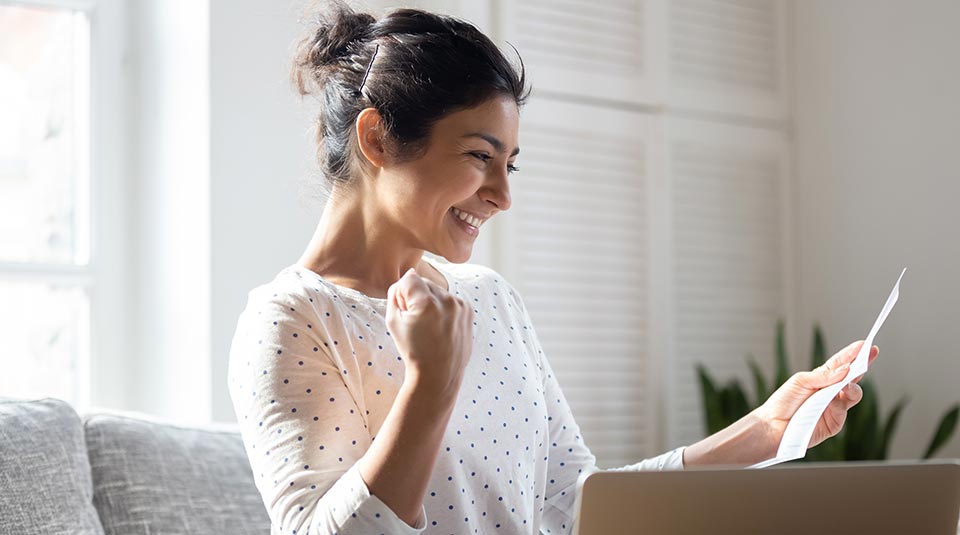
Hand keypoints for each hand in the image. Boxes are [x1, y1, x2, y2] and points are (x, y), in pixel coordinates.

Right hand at [385, 268, 473, 397]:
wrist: (438, 374)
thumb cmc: (412, 350)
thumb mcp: (393, 322)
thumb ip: (395, 294)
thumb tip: (408, 275)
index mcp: (426, 303)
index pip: (409, 278)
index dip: (401, 293)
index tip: (403, 309)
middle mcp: (446, 301)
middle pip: (424, 282)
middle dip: (416, 296)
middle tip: (416, 321)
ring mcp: (460, 306)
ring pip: (438, 291)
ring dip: (430, 301)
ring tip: (429, 326)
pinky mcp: (468, 311)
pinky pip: (450, 300)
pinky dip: (443, 308)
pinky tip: (440, 327)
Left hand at [758, 340, 878, 449]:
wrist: (773, 425)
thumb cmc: (784, 401)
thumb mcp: (801, 381)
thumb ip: (823, 376)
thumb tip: (846, 369)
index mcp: (822, 378)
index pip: (841, 364)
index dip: (853, 354)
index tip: (866, 344)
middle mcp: (831, 391)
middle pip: (852, 377)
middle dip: (862, 364)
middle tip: (871, 353)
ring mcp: (834, 408)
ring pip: (853, 394)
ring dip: (854, 384)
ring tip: (853, 375)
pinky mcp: (834, 423)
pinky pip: (842, 411)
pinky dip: (840, 403)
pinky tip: (836, 396)